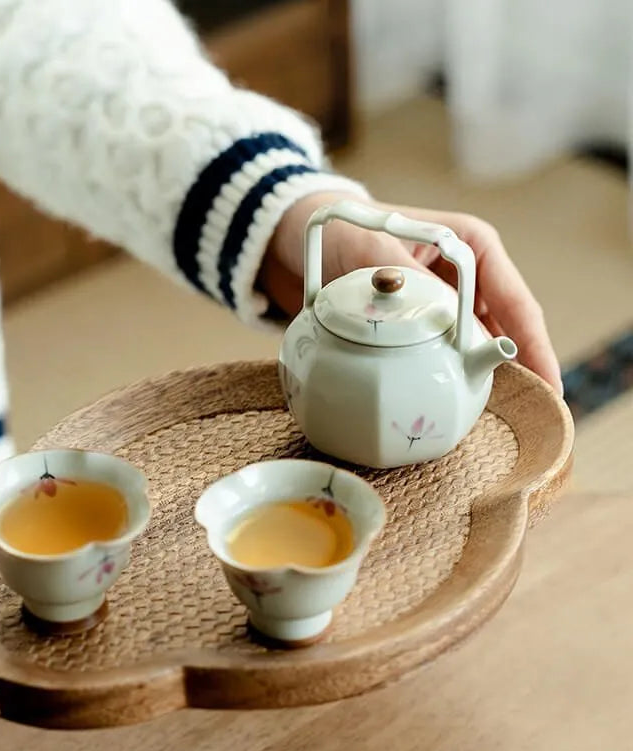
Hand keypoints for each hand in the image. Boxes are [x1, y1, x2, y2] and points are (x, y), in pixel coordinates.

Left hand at [261, 192, 561, 393]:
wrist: (300, 242)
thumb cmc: (343, 232)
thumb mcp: (375, 248)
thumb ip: (411, 284)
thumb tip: (453, 331)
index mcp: (473, 247)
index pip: (517, 303)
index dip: (535, 347)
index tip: (550, 387)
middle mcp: (465, 276)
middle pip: (505, 329)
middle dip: (518, 369)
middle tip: (531, 414)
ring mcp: (443, 302)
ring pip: (475, 345)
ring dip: (480, 377)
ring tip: (494, 419)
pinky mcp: (419, 324)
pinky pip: (440, 353)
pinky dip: (446, 376)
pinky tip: (449, 404)